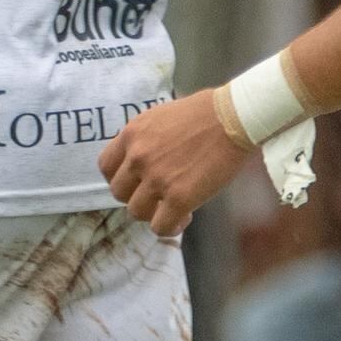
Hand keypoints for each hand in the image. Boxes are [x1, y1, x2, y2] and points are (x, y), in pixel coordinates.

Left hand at [99, 88, 248, 239]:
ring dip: (152, 213)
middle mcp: (137, 157)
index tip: (136, 181)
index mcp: (131, 135)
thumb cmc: (206, 112)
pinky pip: (160, 226)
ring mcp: (156, 179)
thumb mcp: (161, 117)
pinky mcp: (179, 197)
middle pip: (119, 192)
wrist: (234, 117)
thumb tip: (144, 159)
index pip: (106, 166)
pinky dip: (169, 227)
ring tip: (172, 208)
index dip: (120, 178)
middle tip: (157, 194)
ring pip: (136, 212)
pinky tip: (183, 219)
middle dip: (136, 196)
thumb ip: (146, 139)